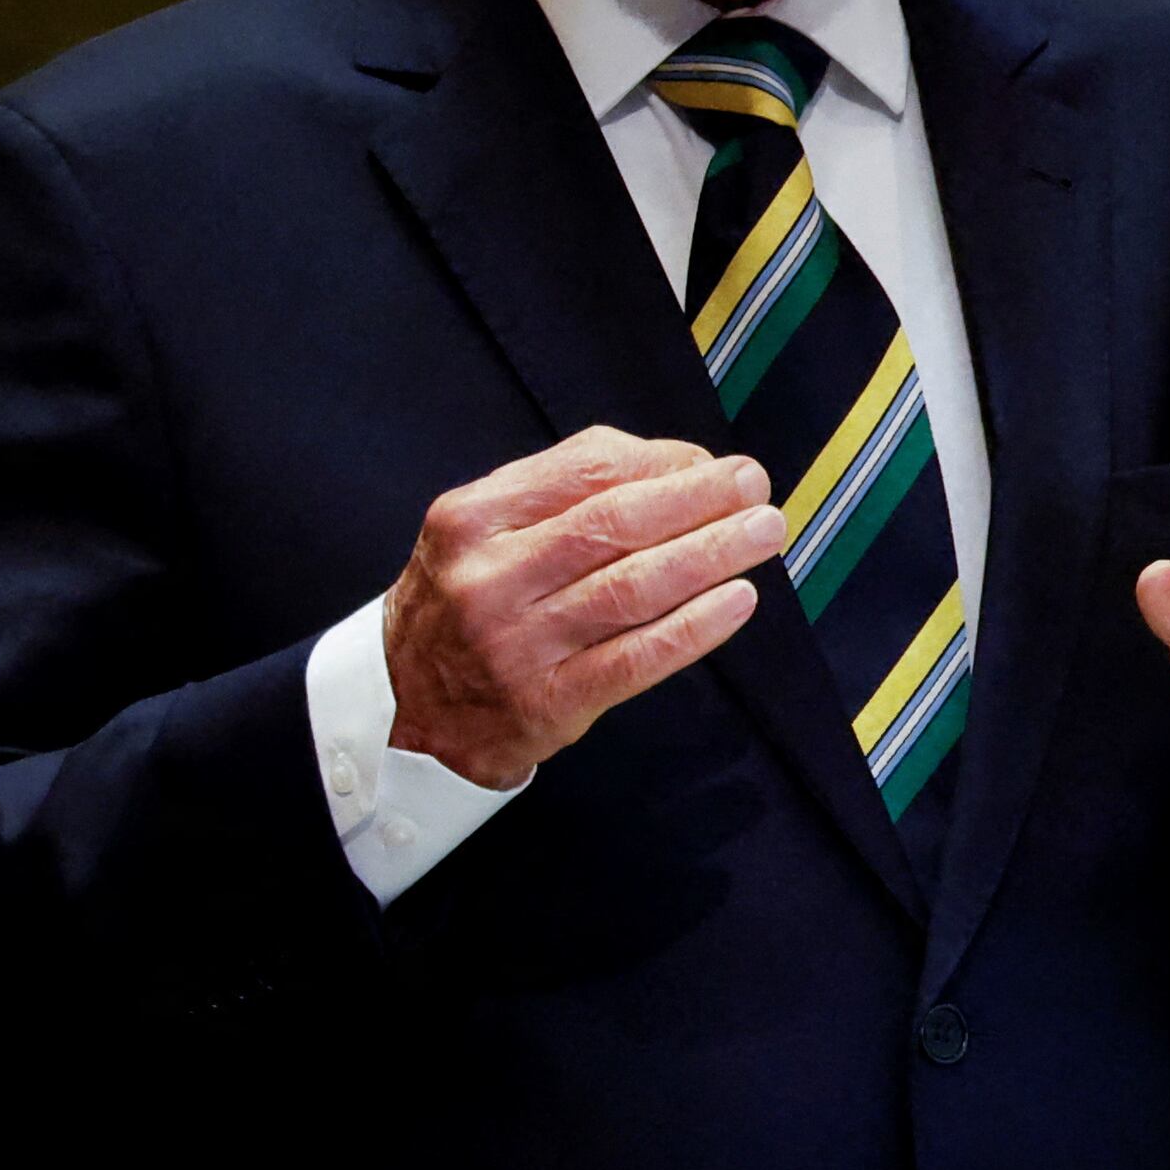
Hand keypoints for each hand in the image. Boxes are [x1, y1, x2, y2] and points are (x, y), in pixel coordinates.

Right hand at [384, 428, 787, 789]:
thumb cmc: (467, 601)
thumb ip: (564, 488)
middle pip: (614, 525)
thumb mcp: (484, 528)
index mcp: (473, 517)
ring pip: (632, 588)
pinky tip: (737, 600)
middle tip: (755, 486)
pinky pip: (636, 658)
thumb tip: (675, 464)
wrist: (406, 705)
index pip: (585, 471)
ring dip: (710, 555)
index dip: (664, 464)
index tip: (714, 464)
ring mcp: (518, 644)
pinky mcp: (548, 702)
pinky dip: (695, 627)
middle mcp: (490, 577)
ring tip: (762, 532)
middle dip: (699, 501)